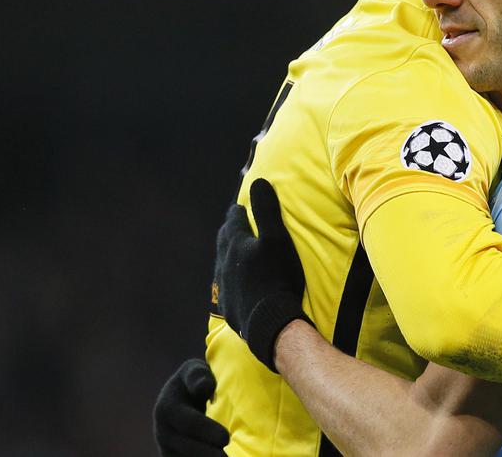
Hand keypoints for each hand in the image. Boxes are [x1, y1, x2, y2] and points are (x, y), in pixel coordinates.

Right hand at [153, 358, 229, 456]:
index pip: (188, 423)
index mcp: (167, 408)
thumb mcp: (195, 371)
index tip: (226, 438)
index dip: (207, 431)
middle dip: (208, 454)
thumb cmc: (195, 382)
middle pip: (187, 448)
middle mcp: (163, 431)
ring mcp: (166, 448)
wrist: (183, 397)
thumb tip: (204, 385)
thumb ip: (198, 376)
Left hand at [214, 179, 309, 371]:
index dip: (237, 213)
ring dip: (228, 255)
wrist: (270, 321)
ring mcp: (224, 285)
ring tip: (234, 253)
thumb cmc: (278, 277)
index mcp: (236, 244)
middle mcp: (225, 262)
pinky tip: (235, 284)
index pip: (233, 221)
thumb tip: (259, 181)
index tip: (239, 207)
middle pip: (224, 241)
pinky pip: (225, 286)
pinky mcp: (228, 305)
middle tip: (234, 226)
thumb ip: (267, 210)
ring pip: (222, 264)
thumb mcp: (277, 239)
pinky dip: (230, 279)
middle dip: (229, 231)